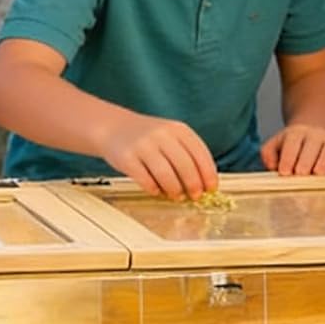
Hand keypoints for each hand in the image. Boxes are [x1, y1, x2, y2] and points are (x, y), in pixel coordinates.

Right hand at [100, 115, 217, 198]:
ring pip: (166, 174)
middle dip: (193, 184)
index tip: (211, 188)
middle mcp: (161, 134)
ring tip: (176, 196)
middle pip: (185, 165)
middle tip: (195, 196)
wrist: (113, 127)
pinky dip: (154, 189)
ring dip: (175, 189)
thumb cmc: (147, 138)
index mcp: (177, 129)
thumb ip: (186, 154)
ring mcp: (143, 145)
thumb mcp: (170, 136)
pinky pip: (145, 179)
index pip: (200, 153)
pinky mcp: (127, 158)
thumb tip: (204, 183)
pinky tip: (156, 191)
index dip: (208, 173)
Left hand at [260, 123, 324, 175]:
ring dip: (321, 168)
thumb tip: (273, 165)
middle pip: (311, 150)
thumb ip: (268, 155)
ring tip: (314, 176)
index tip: (285, 172)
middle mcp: (315, 134)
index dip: (288, 158)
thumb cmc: (291, 147)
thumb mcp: (275, 146)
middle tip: (300, 175)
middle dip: (304, 165)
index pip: (292, 144)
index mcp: (296, 133)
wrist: (314, 135)